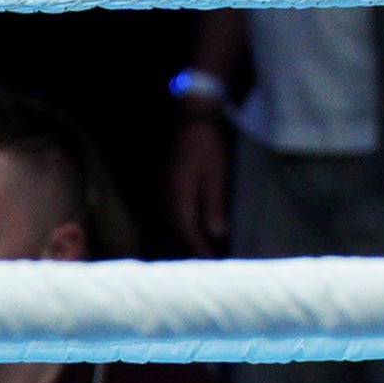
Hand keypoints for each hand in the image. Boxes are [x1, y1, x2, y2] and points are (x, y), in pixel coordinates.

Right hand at [167, 120, 230, 252]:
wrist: (193, 119)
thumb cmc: (208, 146)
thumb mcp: (216, 176)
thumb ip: (214, 206)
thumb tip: (215, 235)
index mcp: (176, 196)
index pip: (186, 231)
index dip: (199, 248)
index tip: (213, 263)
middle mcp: (166, 195)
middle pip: (179, 229)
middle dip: (194, 246)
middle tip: (212, 262)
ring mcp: (167, 189)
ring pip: (177, 221)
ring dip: (191, 236)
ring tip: (208, 250)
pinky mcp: (172, 184)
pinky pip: (178, 210)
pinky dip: (189, 223)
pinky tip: (201, 228)